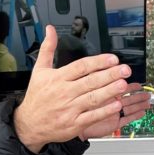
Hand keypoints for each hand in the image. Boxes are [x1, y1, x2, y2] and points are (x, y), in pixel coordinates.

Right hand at [13, 25, 138, 151]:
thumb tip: (50, 30)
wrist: (29, 124)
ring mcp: (69, 109)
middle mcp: (64, 92)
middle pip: (90, 81)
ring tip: (123, 84)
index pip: (81, 67)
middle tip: (124, 69)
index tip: (112, 59)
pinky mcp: (74, 124)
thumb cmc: (36, 97)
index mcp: (57, 78)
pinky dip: (104, 111)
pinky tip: (116, 105)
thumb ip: (47, 49)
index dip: (98, 62)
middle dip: (109, 75)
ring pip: (93, 98)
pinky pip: (92, 117)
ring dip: (109, 91)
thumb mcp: (38, 70)